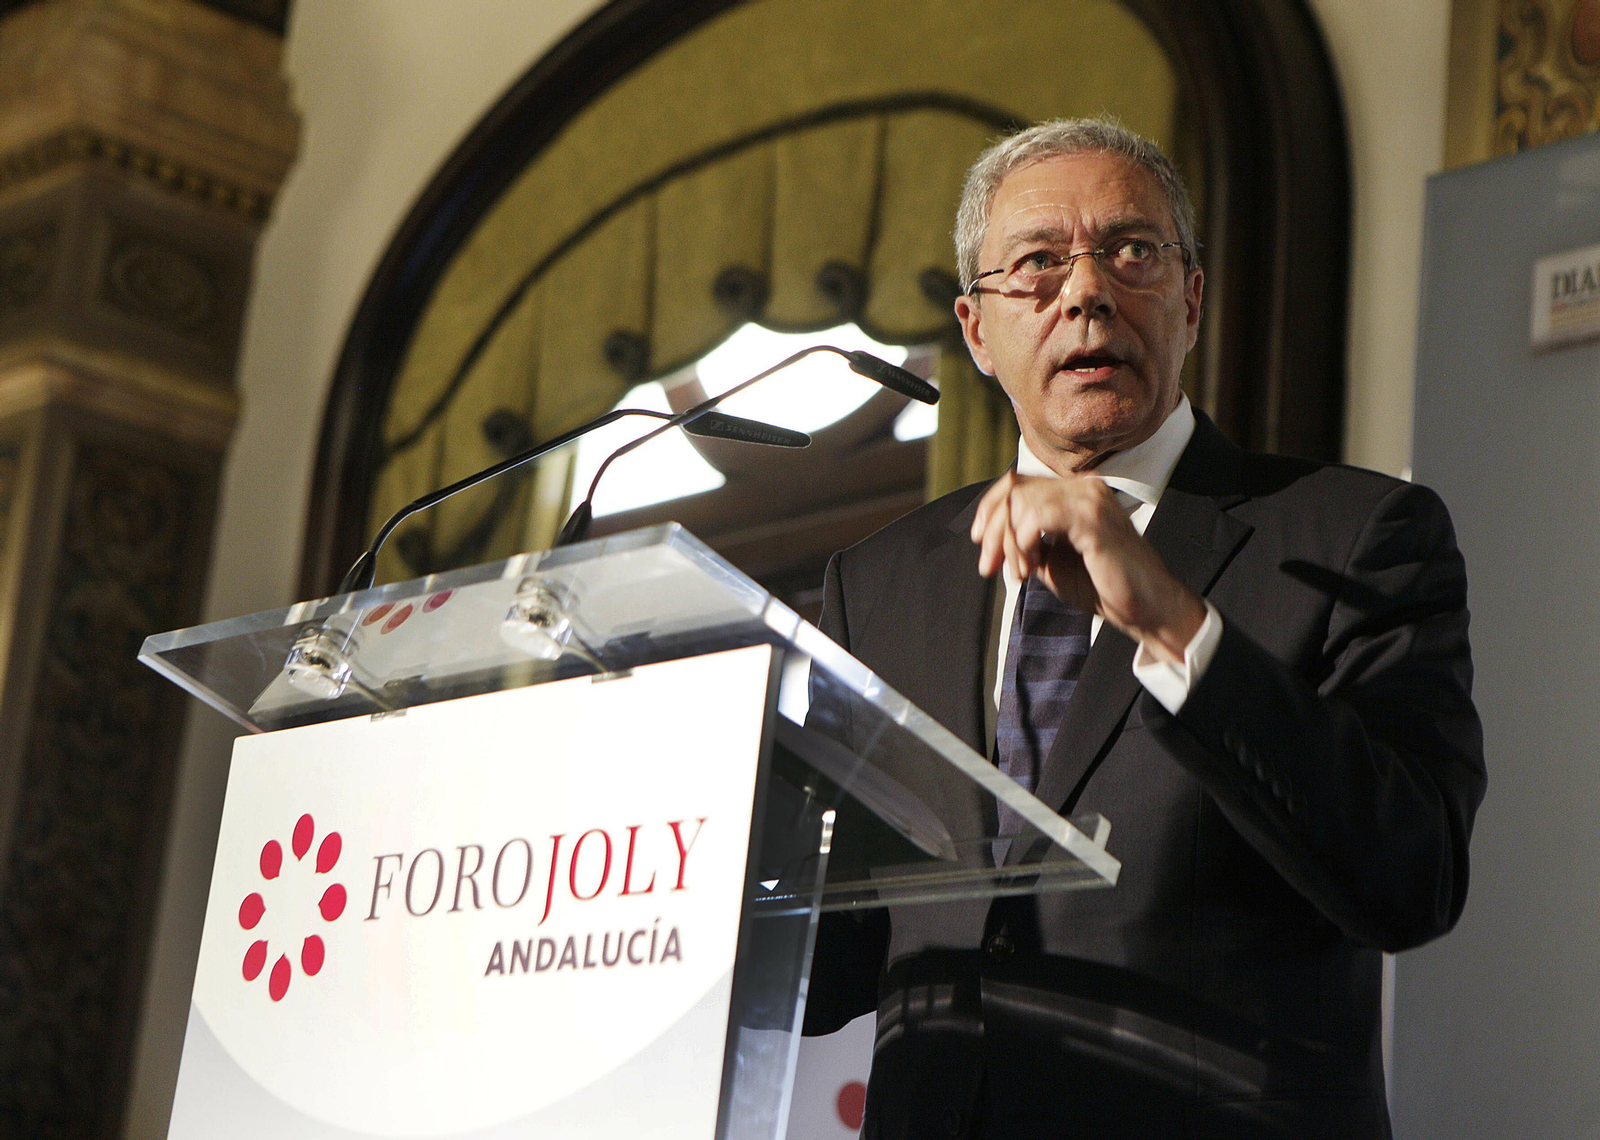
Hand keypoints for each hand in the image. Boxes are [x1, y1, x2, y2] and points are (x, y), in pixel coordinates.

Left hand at [970, 471, 1206, 664]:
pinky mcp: (1092, 518)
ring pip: (1021, 502)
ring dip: (1009, 542)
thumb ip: (1025, 539)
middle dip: (994, 530)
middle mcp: (1083, 486)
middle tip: (989, 567)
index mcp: (1075, 491)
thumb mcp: (1051, 558)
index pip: (1019, 482)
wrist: (1145, 609)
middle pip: (1015, 489)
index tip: (982, 545)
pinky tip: (1031, 568)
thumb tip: (991, 530)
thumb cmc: (1102, 586)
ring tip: (1020, 572)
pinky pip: (1036, 517)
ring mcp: (1090, 498)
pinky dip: (1022, 543)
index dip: (990, 510)